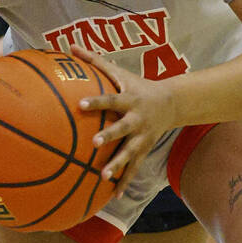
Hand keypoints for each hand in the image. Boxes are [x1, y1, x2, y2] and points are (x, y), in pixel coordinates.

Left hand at [70, 45, 176, 194]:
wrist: (171, 102)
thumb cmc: (137, 84)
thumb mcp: (120, 72)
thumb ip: (94, 60)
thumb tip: (70, 46)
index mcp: (130, 100)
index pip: (111, 100)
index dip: (97, 102)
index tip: (80, 104)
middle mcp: (137, 120)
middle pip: (123, 128)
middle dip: (110, 136)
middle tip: (94, 142)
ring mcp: (142, 137)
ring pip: (130, 153)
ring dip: (118, 165)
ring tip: (104, 176)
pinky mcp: (144, 150)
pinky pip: (134, 169)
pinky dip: (125, 182)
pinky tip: (113, 196)